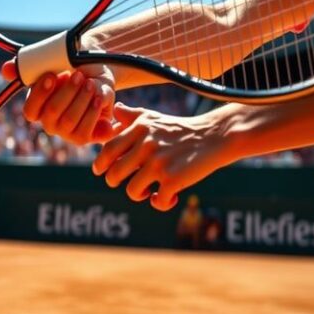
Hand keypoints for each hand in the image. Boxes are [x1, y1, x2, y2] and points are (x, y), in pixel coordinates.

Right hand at [1, 59, 116, 144]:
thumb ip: (28, 65)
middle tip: (79, 76)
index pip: (30, 110)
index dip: (40, 93)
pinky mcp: (83, 137)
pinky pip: (85, 131)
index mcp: (37, 107)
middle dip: (66, 92)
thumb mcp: (54, 60)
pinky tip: (99, 98)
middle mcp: (49, 122)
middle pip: (52, 112)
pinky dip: (93, 113)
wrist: (98, 72)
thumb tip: (5, 70)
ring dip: (81, 100)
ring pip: (69, 121)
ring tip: (91, 84)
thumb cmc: (73, 66)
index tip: (51, 75)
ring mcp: (65, 132)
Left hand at [92, 103, 232, 210]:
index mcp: (139, 130)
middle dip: (116, 182)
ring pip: (132, 191)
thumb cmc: (180, 129)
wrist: (213, 137)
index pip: (108, 150)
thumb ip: (132, 115)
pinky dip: (161, 203)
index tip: (101, 170)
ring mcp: (159, 163)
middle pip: (114, 174)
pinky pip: (157, 201)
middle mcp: (146, 145)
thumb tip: (116, 109)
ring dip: (139, 194)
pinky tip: (169, 197)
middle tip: (125, 181)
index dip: (100, 163)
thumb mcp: (154, 117)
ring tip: (148, 190)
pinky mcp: (173, 179)